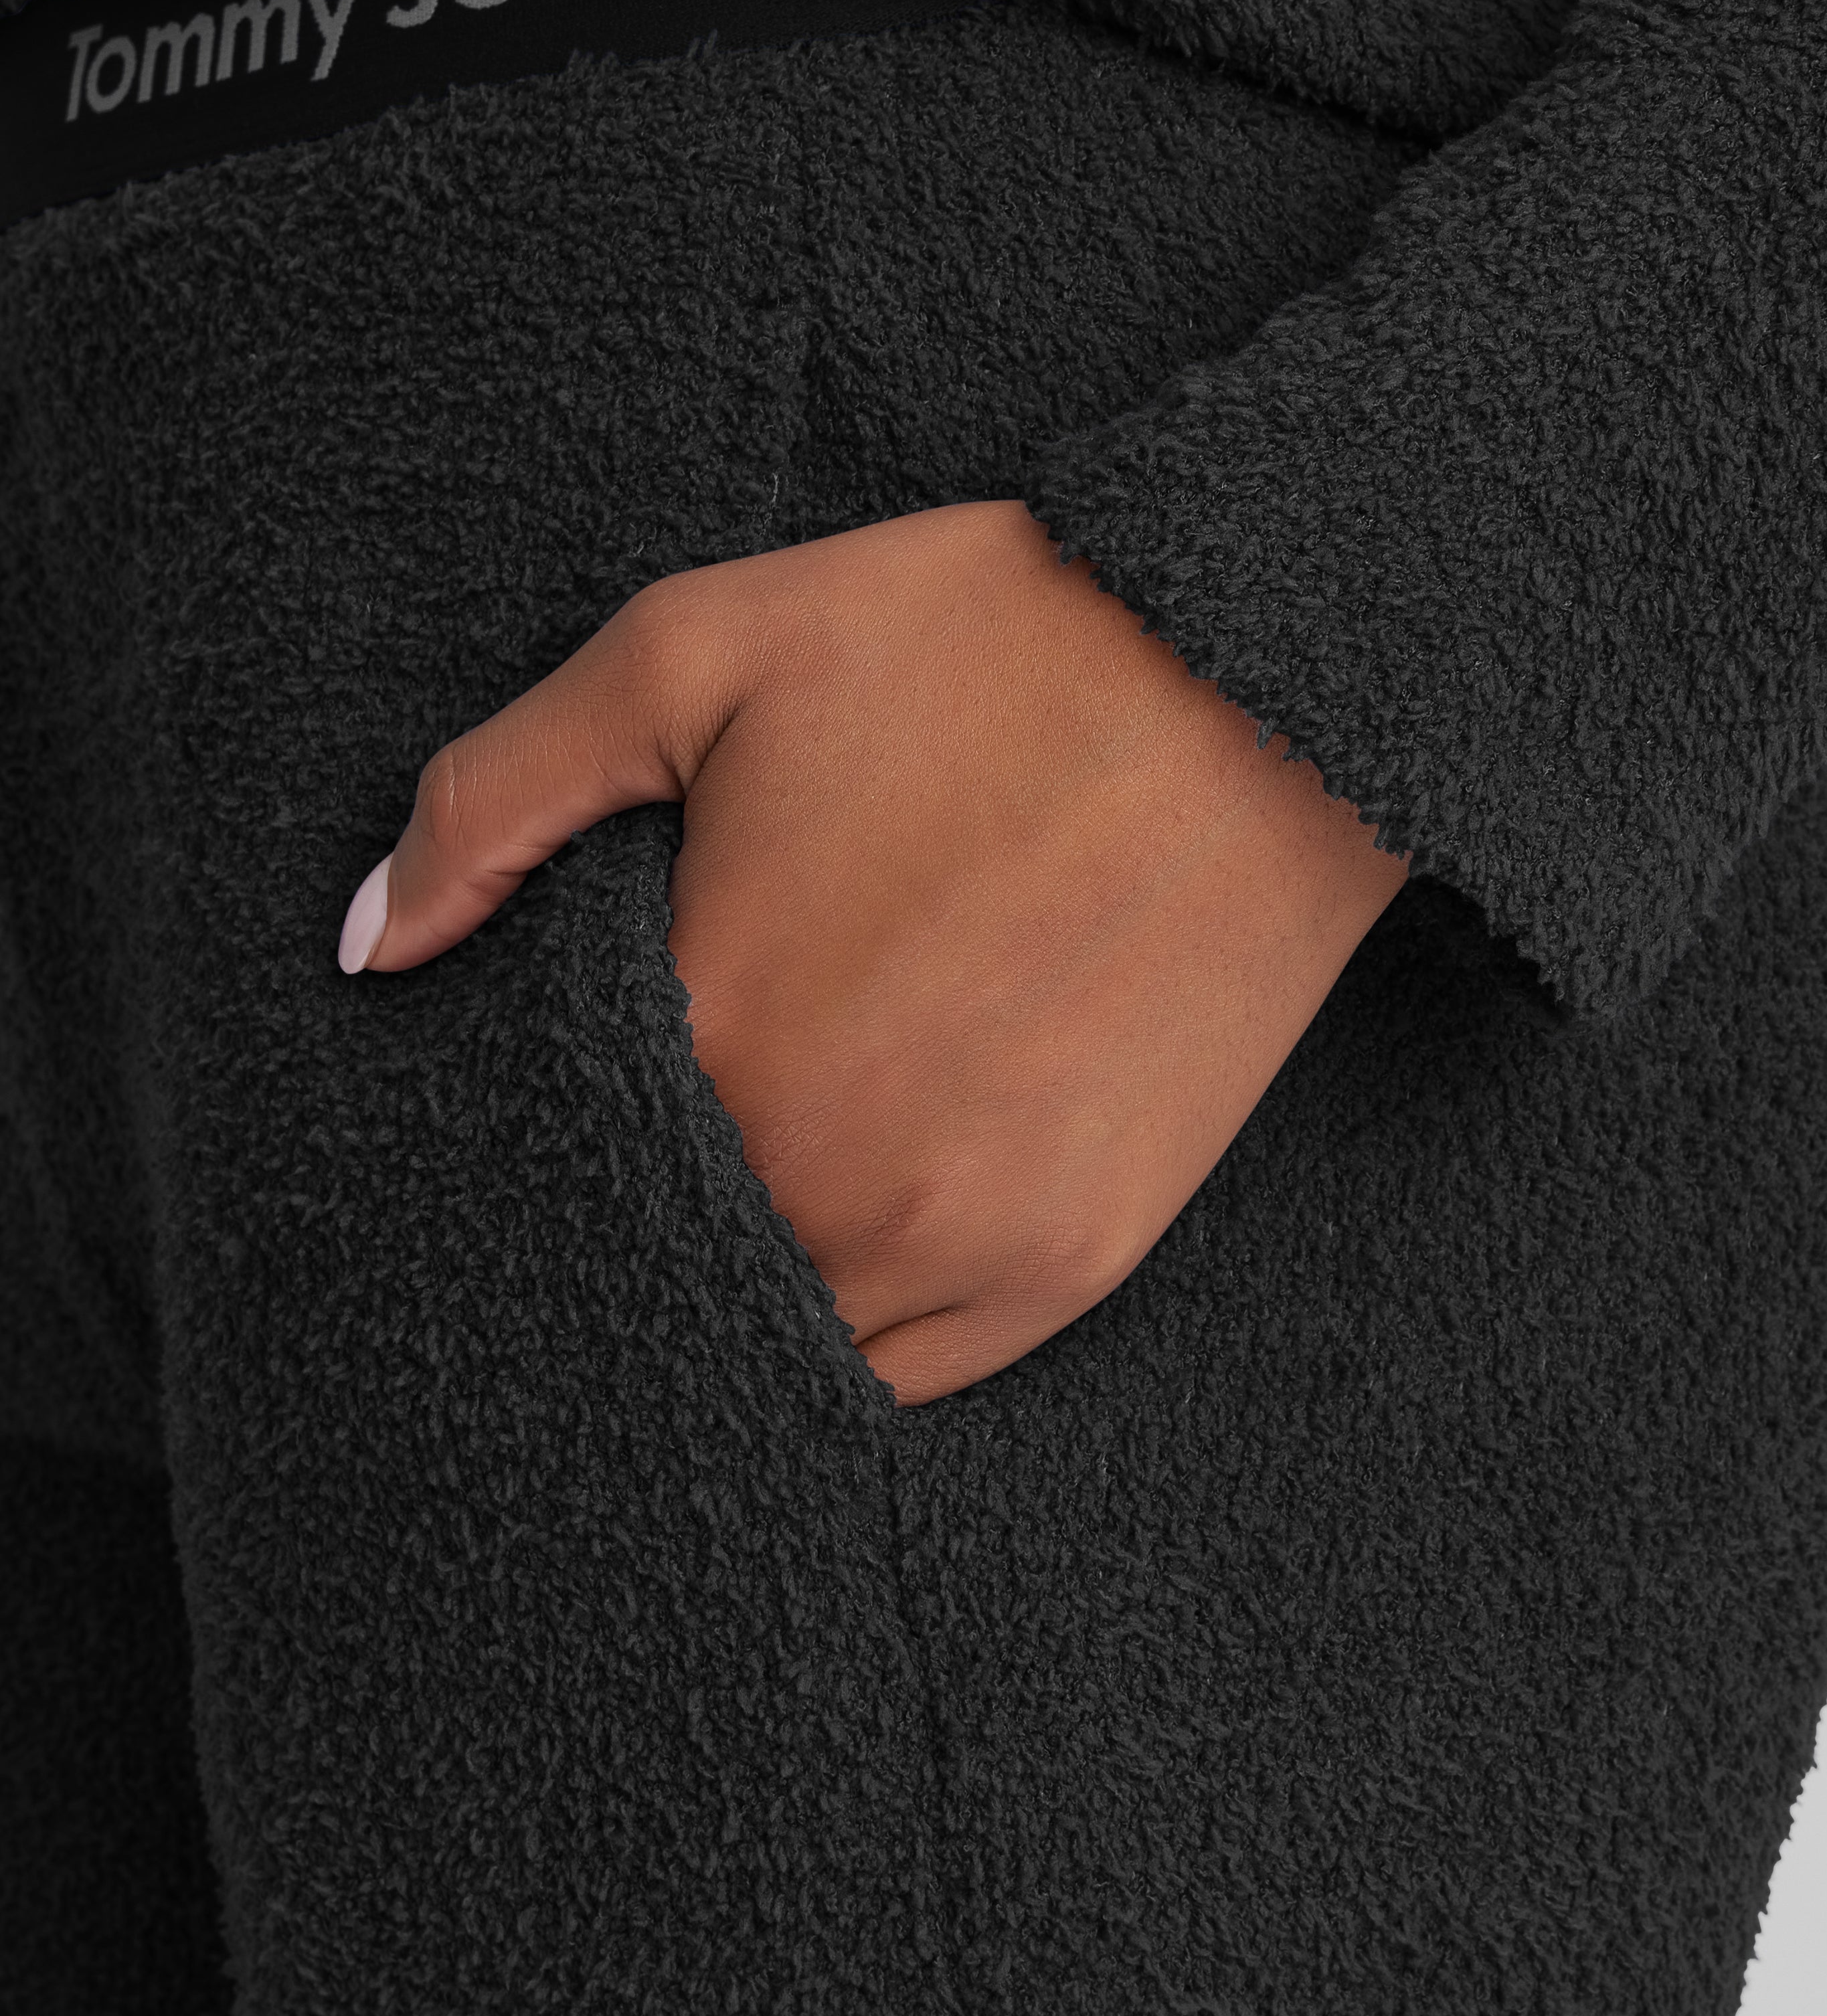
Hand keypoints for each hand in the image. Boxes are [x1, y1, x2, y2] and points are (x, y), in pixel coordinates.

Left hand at [338, 501, 1406, 1402]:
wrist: (1262, 674)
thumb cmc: (976, 643)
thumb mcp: (695, 648)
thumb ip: (500, 799)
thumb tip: (375, 949)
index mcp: (712, 1033)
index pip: (544, 1168)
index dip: (524, 1143)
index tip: (532, 1111)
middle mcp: (828, 1178)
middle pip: (653, 1270)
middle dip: (622, 1226)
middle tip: (651, 1140)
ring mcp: (962, 1241)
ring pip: (776, 1346)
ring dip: (736, 1290)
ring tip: (750, 1184)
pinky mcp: (1073, 1264)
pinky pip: (908, 1372)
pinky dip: (852, 1327)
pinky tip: (844, 1228)